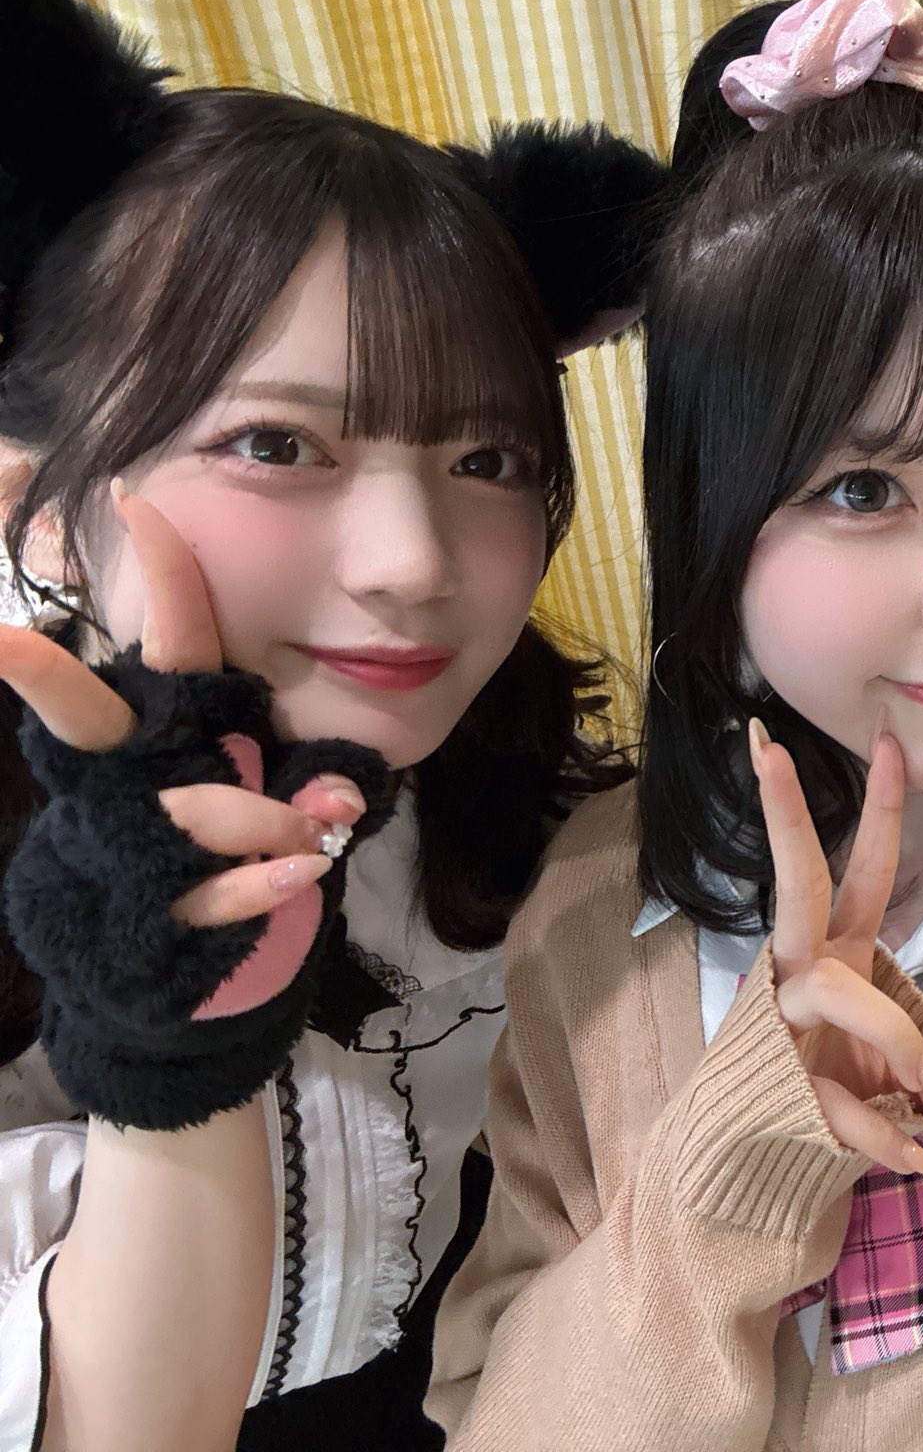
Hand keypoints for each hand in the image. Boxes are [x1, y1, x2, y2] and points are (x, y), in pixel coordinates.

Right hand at [0, 484, 367, 1020]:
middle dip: (39, 676)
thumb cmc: (228, 852)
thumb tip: (342, 800)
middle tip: (0, 642)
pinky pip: (208, 891)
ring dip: (266, 821)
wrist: (179, 972)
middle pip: (84, 716)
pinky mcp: (144, 912)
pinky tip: (298, 876)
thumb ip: (315, 784)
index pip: (171, 642)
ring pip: (188, 812)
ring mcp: (125, 844)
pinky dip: (261, 885)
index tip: (136, 497)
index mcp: (164, 731)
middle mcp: (127, 778)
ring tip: (314, 839)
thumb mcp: (276, 800)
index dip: (161, 570)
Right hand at [748, 719, 922, 1176]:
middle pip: (796, 884)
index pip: (860, 873)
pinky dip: (887, 1137)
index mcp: (835, 955)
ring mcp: (782, 1023)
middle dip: (785, 817)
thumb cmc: (826, 1094)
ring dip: (899, 1042)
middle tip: (770, 752)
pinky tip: (918, 1161)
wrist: (748, 1169)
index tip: (889, 742)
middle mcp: (800, 974)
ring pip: (838, 993)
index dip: (880, 811)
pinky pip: (844, 1101)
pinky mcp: (774, 1079)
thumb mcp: (892, 1073)